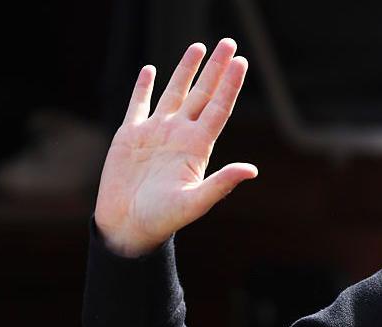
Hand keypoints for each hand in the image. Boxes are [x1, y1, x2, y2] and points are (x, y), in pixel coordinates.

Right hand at [94, 38, 257, 256]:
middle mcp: (180, 135)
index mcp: (197, 147)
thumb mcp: (195, 202)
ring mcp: (156, 133)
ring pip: (174, 92)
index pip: (219, 108)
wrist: (128, 227)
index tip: (241, 62)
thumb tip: (252, 170)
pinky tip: (150, 70)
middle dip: (215, 68)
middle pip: (202, 94)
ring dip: (186, 70)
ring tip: (198, 47)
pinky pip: (138, 105)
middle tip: (228, 43)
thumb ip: (222, 183)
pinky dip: (143, 87)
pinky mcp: (130, 136)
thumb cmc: (163, 219)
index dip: (229, 85)